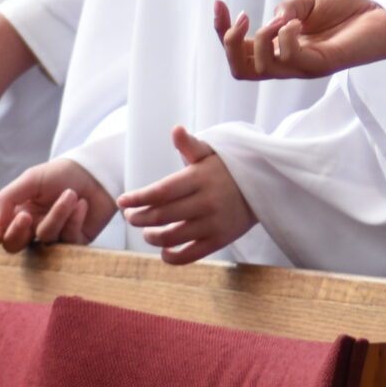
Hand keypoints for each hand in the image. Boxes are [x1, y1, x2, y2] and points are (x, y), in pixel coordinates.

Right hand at [0, 158, 115, 252]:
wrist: (97, 171)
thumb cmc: (62, 173)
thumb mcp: (31, 179)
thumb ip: (9, 198)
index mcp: (20, 213)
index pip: (0, 233)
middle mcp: (34, 227)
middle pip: (15, 246)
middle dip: (18, 232)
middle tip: (26, 216)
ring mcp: (55, 236)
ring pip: (46, 238)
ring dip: (57, 214)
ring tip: (71, 194)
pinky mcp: (75, 241)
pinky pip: (69, 239)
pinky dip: (75, 219)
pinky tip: (82, 204)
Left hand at [119, 126, 256, 264]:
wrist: (264, 186)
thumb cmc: (227, 168)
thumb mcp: (210, 153)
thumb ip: (190, 145)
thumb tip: (175, 130)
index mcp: (200, 177)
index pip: (161, 191)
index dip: (138, 198)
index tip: (122, 201)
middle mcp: (207, 201)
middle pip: (161, 215)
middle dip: (139, 217)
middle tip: (130, 216)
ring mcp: (213, 223)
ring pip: (171, 237)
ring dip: (151, 236)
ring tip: (146, 231)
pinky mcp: (219, 240)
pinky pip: (189, 255)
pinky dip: (171, 256)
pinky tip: (164, 250)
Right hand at [218, 0, 385, 80]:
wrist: (382, 17)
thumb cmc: (347, 11)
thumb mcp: (308, 3)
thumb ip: (286, 10)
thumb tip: (271, 20)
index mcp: (280, 48)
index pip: (240, 51)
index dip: (222, 30)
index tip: (219, 2)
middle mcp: (287, 62)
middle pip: (240, 70)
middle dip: (229, 43)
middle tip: (242, 17)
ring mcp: (302, 67)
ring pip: (260, 69)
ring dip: (261, 39)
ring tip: (280, 20)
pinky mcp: (321, 65)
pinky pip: (291, 59)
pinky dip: (285, 38)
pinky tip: (295, 23)